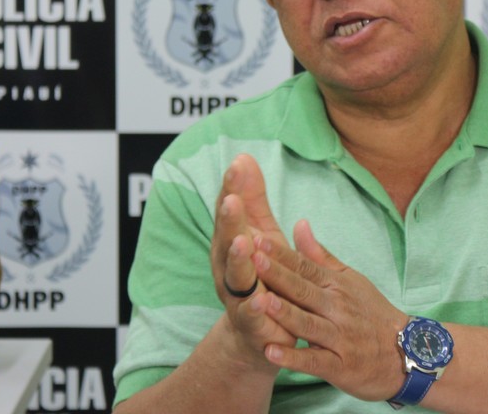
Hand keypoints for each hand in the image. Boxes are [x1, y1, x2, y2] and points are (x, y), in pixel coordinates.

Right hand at [209, 155, 294, 366]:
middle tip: (232, 200)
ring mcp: (236, 296)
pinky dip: (254, 307)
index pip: (230, 211)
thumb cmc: (261, 273)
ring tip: (243, 241)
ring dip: (238, 260)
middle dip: (228, 220)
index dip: (232, 188)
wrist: (259, 332)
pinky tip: (261, 297)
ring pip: (235, 276)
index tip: (238, 165)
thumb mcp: (259, 231)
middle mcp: (227, 267)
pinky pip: (251, 315)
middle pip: (226, 240)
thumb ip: (252, 198)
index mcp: (230, 242)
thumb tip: (243, 155)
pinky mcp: (252, 324)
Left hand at [254, 219, 408, 401]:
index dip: (281, 254)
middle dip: (278, 276)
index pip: (305, 267)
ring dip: (285, 314)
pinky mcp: (340, 366)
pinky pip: (315, 361)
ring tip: (261, 303)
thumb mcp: (350, 279)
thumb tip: (298, 223)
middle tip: (252, 260)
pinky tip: (271, 353)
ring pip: (308, 324)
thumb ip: (320, 255)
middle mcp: (337, 308)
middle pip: (304, 290)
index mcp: (337, 285)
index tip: (257, 239)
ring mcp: (339, 338)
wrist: (407, 351)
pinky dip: (293, 358)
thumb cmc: (371, 313)